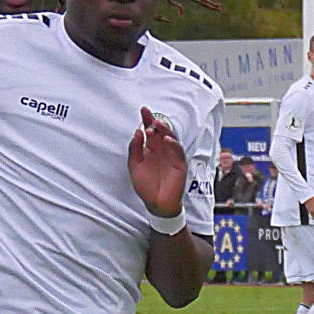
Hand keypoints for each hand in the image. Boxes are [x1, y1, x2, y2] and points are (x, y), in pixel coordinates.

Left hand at [126, 106, 185, 222]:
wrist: (156, 203)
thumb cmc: (146, 186)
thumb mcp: (134, 166)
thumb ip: (134, 149)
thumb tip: (137, 133)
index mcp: (150, 149)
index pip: (150, 131)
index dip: (147, 120)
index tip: (143, 110)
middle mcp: (161, 150)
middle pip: (161, 132)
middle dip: (156, 123)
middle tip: (150, 118)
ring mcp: (171, 156)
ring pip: (170, 139)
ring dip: (165, 131)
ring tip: (157, 125)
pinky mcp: (179, 164)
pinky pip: (178, 152)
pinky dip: (174, 145)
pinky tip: (168, 140)